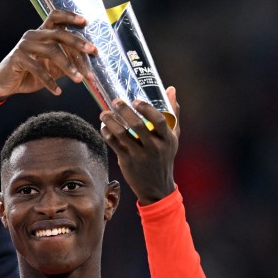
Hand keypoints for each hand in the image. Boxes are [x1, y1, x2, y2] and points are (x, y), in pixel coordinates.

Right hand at [0, 10, 96, 100]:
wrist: (6, 83)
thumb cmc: (31, 72)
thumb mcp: (53, 66)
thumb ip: (67, 61)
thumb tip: (89, 63)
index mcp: (42, 33)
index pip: (55, 17)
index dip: (70, 17)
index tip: (86, 21)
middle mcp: (33, 35)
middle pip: (58, 34)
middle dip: (77, 42)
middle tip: (93, 50)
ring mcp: (24, 46)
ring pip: (51, 51)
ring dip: (68, 66)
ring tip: (79, 80)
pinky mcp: (18, 59)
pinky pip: (37, 69)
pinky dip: (50, 81)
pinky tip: (58, 91)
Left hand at [99, 86, 179, 204]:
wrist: (157, 188)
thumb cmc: (164, 157)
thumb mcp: (173, 138)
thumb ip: (172, 114)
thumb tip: (170, 89)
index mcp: (167, 139)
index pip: (159, 120)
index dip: (146, 108)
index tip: (136, 100)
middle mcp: (155, 148)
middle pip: (138, 125)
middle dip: (124, 111)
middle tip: (115, 101)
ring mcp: (140, 156)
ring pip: (122, 135)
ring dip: (111, 121)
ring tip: (104, 113)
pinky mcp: (127, 162)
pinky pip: (114, 145)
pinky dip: (107, 134)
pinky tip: (104, 126)